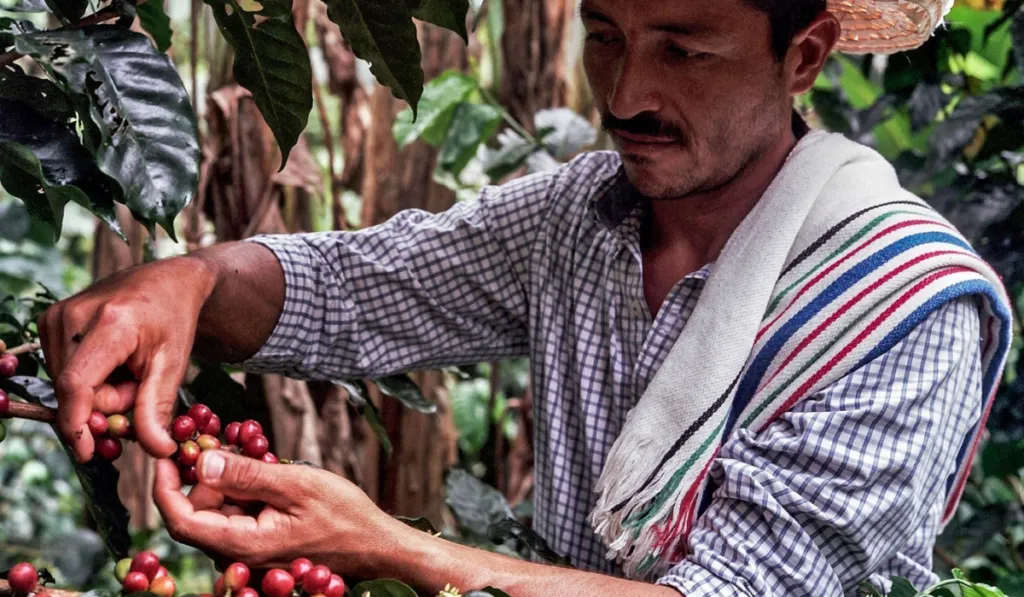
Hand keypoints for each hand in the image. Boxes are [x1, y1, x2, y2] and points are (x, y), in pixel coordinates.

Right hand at [37, 257, 216, 460]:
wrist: (167, 281)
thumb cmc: (174, 321)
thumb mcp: (173, 365)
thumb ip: (158, 409)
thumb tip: (157, 451)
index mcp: (111, 323)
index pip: (78, 385)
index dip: (78, 424)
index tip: (88, 452)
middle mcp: (74, 316)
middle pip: (75, 390)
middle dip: (107, 402)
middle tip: (139, 382)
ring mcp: (57, 315)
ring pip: (66, 383)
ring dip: (98, 390)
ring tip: (127, 366)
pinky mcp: (50, 320)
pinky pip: (62, 369)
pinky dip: (88, 376)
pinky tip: (111, 359)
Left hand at [153, 450, 406, 575]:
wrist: (377, 547)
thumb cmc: (344, 517)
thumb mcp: (296, 484)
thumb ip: (246, 475)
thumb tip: (201, 460)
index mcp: (242, 543)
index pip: (181, 519)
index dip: (165, 485)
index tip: (166, 452)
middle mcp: (239, 555)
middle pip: (196, 513)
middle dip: (201, 475)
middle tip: (221, 439)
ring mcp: (250, 552)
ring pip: (217, 513)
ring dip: (225, 481)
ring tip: (253, 454)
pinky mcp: (262, 546)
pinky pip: (237, 517)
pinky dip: (241, 491)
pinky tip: (264, 471)